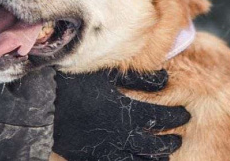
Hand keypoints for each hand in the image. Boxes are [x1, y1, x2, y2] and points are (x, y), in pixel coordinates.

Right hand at [53, 69, 189, 160]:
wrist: (45, 108)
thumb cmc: (75, 86)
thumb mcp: (107, 77)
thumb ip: (138, 78)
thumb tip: (165, 78)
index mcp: (127, 112)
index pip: (161, 117)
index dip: (175, 116)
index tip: (184, 114)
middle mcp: (123, 135)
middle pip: (155, 143)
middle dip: (170, 141)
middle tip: (178, 138)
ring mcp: (109, 150)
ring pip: (141, 160)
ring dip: (156, 157)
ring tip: (164, 155)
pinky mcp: (95, 158)